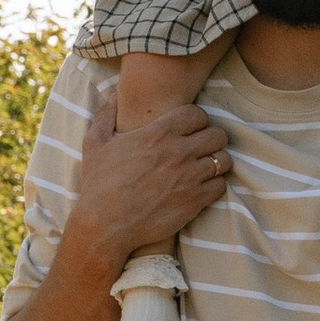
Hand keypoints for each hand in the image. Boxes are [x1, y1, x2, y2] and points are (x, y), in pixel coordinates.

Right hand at [64, 84, 233, 277]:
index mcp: (159, 134)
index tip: (189, 129)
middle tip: (201, 148)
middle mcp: (179, 152)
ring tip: (205, 168)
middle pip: (218, 135)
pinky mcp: (195, 201)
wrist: (104, 225)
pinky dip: (215, 185)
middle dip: (211, 139)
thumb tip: (114, 95)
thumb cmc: (99, 184)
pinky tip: (202, 188)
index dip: (196, 120)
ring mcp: (190, 177)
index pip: (198, 114)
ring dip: (217, 163)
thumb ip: (106, 114)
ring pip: (224, 160)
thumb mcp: (95, 143)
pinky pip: (221, 186)